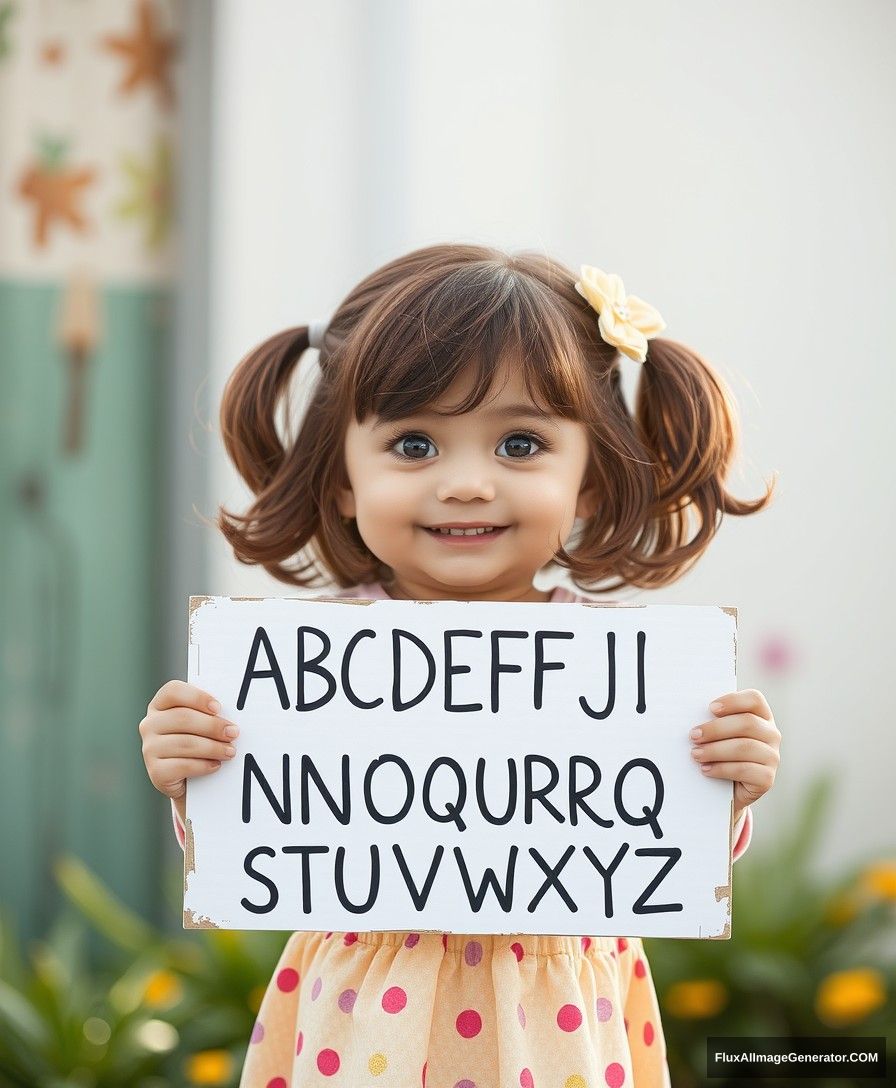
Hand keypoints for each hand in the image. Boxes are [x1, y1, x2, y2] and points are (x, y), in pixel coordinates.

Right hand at [139, 680, 238, 801]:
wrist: (187, 780)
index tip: (218, 708)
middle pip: (182, 718)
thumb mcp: (200, 724)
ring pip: (185, 743)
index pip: (173, 691)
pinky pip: (182, 766)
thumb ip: (208, 714)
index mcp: (160, 705)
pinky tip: (215, 765)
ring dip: (213, 747)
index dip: (197, 697)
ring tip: (229, 751)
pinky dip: (203, 765)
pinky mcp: (155, 771)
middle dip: (212, 725)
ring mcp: (149, 748)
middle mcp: (150, 724)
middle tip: (233, 732)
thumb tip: (229, 716)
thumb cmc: (197, 743)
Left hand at [689, 688, 780, 822]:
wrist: (725, 788)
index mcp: (761, 716)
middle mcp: (771, 734)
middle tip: (694, 735)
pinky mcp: (768, 778)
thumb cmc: (719, 753)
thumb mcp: (718, 734)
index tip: (710, 708)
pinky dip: (721, 768)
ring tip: (696, 754)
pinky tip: (706, 769)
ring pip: (745, 747)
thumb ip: (713, 721)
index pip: (754, 699)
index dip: (733, 701)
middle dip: (716, 728)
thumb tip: (691, 713)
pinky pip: (744, 770)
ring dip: (715, 750)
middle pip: (747, 723)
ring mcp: (772, 757)